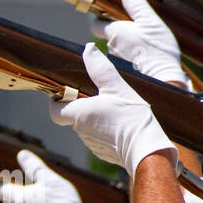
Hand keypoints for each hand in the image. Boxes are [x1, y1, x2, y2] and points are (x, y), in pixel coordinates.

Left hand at [0, 150, 85, 202]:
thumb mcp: (49, 179)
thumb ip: (35, 167)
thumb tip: (22, 154)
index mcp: (18, 199)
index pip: (2, 189)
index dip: (1, 182)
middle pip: (18, 197)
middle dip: (26, 190)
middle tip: (39, 183)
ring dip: (35, 200)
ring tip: (51, 196)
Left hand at [51, 44, 175, 174]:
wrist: (147, 150)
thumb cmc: (131, 117)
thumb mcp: (116, 86)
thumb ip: (100, 67)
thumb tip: (88, 49)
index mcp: (78, 114)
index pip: (54, 110)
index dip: (58, 100)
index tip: (69, 92)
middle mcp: (81, 132)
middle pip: (73, 116)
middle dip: (83, 105)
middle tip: (100, 95)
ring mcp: (92, 145)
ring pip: (87, 127)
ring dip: (96, 118)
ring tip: (115, 109)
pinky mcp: (104, 153)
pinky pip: (99, 139)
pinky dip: (107, 131)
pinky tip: (122, 124)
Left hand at [92, 0, 188, 88]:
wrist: (165, 79)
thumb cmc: (158, 49)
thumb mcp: (150, 21)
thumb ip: (136, 4)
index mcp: (113, 32)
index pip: (97, 24)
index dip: (103, 19)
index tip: (114, 17)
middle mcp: (110, 48)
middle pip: (109, 37)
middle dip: (120, 33)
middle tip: (137, 31)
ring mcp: (116, 63)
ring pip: (117, 50)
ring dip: (127, 46)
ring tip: (145, 46)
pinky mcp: (124, 75)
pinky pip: (124, 63)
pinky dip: (132, 59)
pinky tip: (146, 58)